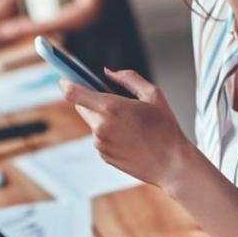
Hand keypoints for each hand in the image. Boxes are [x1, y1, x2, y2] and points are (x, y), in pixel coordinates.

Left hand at [61, 68, 193, 193]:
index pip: (72, 93)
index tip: (66, 78)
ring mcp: (100, 143)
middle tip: (113, 100)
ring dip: (103, 118)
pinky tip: (130, 138)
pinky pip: (100, 138)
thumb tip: (107, 72)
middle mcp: (101, 127)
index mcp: (111, 108)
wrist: (172, 164)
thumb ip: (128, 78)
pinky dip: (109, 134)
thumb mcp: (153, 94)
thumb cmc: (166, 128)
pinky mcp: (103, 156)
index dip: (66, 82)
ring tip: (130, 124)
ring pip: (92, 122)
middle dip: (91, 100)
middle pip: (81, 106)